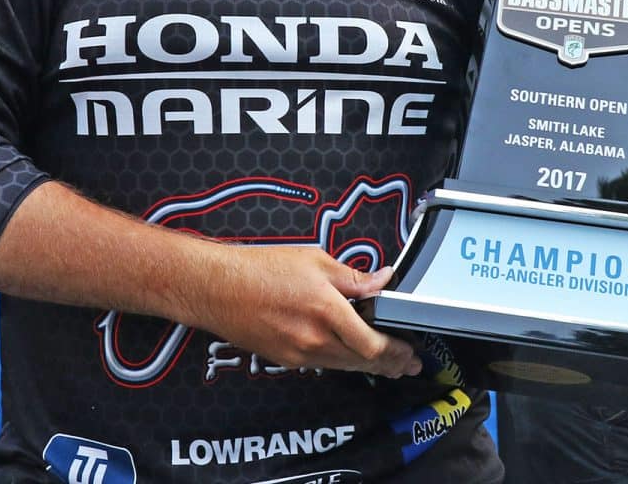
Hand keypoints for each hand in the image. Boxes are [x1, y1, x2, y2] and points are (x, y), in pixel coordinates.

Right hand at [186, 246, 422, 378]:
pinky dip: (343, 360)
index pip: (373, 344)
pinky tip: (350, 354)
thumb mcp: (314, 261)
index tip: (410, 352)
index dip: (396, 352)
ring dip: (369, 366)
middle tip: (407, 365)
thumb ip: (353, 277)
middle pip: (363, 362)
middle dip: (390, 365)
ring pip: (345, 366)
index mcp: (327, 310)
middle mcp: (315, 339)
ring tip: (388, 364)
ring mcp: (299, 354)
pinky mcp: (286, 360)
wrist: (217, 288)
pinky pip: (323, 364)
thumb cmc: (261, 268)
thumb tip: (383, 280)